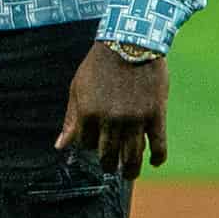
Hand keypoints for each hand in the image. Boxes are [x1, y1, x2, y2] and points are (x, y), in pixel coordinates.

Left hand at [56, 44, 171, 177]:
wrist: (131, 42)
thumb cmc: (99, 66)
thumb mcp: (78, 89)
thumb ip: (71, 119)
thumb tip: (60, 147)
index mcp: (88, 114)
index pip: (87, 144)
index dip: (90, 145)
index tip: (96, 143)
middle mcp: (111, 120)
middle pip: (109, 154)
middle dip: (109, 165)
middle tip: (112, 169)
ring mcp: (135, 118)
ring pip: (132, 154)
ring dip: (130, 169)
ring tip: (129, 175)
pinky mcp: (156, 114)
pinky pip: (158, 144)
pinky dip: (157, 157)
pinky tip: (155, 162)